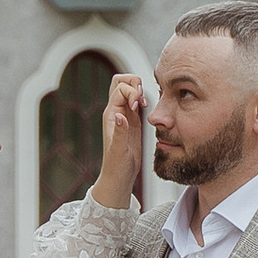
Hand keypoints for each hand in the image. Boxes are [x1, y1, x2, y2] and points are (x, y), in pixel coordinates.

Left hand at [92, 70, 149, 208]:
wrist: (120, 176)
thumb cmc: (117, 166)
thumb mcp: (118, 151)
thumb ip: (120, 133)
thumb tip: (120, 116)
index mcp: (110, 115)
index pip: (120, 89)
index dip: (131, 93)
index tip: (137, 108)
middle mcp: (115, 111)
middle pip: (120, 81)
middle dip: (133, 82)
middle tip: (142, 97)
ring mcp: (124, 114)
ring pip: (129, 88)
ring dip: (139, 90)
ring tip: (145, 104)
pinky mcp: (132, 119)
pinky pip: (136, 99)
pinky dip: (143, 98)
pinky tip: (147, 108)